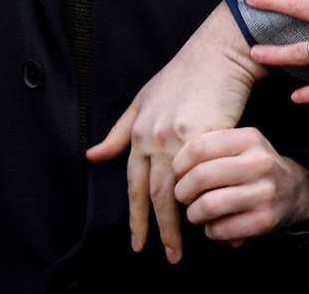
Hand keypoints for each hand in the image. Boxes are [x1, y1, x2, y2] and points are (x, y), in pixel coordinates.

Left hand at [87, 4, 263, 262]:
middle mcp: (154, 138)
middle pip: (153, 194)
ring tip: (181, 248)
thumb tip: (92, 156)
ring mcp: (179, 137)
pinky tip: (209, 215)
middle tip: (164, 255)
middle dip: (157, 228)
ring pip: (174, 191)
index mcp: (140, 131)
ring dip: (176, 224)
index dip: (135, 216)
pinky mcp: (205, 134)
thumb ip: (120, 131)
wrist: (216, 54)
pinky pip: (202, 177)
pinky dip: (205, 198)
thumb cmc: (183, 74)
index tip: (138, 242)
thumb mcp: (144, 99)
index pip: (133, 185)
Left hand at [174, 128, 308, 242]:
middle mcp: (259, 162)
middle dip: (182, 191)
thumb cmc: (255, 165)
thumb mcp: (240, 145)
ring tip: (195, 213)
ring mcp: (264, 192)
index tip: (176, 173)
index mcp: (249, 138)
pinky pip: (222, 228)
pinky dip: (210, 230)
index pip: (199, 147)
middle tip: (181, 196)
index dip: (179, 163)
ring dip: (193, 214)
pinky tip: (213, 225)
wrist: (296, 189)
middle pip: (201, 177)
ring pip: (208, 205)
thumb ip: (209, 147)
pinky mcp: (265, 219)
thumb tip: (172, 168)